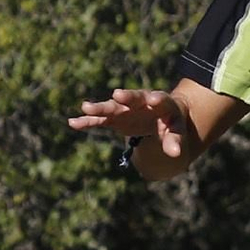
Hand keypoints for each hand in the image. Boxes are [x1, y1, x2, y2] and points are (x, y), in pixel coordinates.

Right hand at [68, 87, 191, 169]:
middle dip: (126, 98)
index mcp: (162, 103)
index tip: (153, 99)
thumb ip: (174, 141)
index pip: (161, 99)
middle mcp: (142, 101)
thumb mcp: (177, 132)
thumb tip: (176, 155)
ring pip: (112, 107)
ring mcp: (126, 108)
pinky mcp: (115, 117)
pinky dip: (88, 121)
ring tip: (86, 107)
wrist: (161, 116)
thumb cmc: (172, 123)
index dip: (157, 99)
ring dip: (100, 107)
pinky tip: (73, 123)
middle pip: (134, 98)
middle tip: (118, 95)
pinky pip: (100, 119)